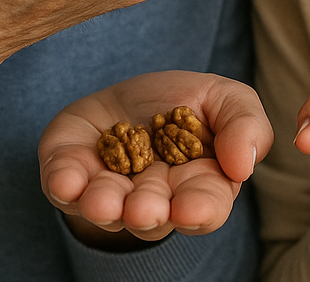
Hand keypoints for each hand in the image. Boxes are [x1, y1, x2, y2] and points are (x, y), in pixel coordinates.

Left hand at [38, 71, 272, 244]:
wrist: (128, 92)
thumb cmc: (184, 102)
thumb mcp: (226, 99)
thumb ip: (246, 125)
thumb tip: (244, 165)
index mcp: (197, 185)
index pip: (204, 206)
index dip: (198, 210)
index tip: (189, 207)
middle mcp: (152, 199)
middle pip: (152, 216)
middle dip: (146, 211)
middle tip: (143, 206)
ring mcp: (108, 192)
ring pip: (106, 209)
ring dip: (104, 205)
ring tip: (102, 199)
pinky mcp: (70, 176)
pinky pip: (64, 187)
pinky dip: (64, 184)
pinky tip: (66, 180)